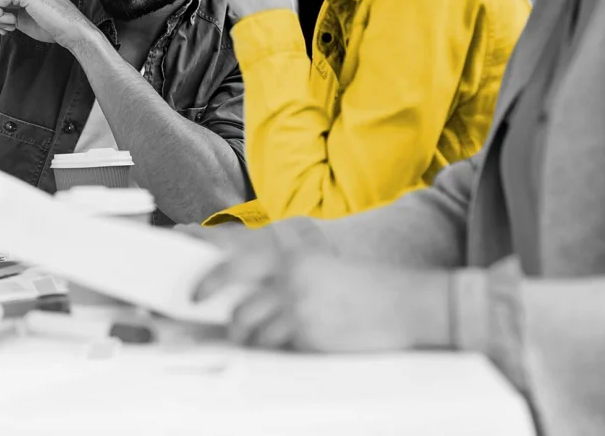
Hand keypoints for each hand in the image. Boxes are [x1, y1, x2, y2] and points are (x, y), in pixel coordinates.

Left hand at [202, 251, 451, 352]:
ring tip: (258, 338)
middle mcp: (292, 278)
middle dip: (219, 311)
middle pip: (236, 298)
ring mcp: (300, 307)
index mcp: (295, 256)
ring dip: (246, 336)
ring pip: (250, 326)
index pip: (237, 261)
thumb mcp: (323, 268)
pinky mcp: (310, 334)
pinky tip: (285, 345)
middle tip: (211, 318)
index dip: (210, 276)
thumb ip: (288, 275)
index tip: (196, 289)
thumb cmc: (370, 289)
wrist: (408, 304)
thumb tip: (250, 293)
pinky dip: (272, 348)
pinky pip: (274, 346)